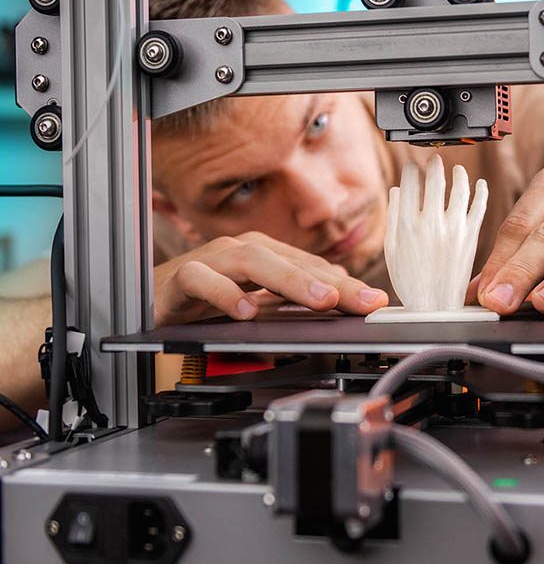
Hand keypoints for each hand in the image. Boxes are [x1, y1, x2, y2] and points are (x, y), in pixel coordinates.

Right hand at [154, 231, 387, 326]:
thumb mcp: (257, 304)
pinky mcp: (182, 278)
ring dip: (291, 280)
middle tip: (361, 301)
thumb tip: (338, 298)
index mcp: (263, 255)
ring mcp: (212, 261)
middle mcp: (241, 252)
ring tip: (321, 301)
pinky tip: (245, 312)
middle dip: (330, 281)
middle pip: (290, 260)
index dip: (345, 284)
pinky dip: (225, 294)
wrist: (149, 300)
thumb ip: (292, 302)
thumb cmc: (204, 299)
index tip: (375, 302)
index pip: (310, 267)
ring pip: (253, 261)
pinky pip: (203, 281)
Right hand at [385, 156, 487, 310]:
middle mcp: (431, 223)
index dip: (411, 170)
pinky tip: (480, 184)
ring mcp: (453, 229)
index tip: (413, 166)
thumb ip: (394, 217)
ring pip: (459, 189)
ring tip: (457, 170)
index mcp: (407, 224)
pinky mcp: (471, 237)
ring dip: (458, 174)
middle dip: (433, 165)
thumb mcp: (392, 249)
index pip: (410, 184)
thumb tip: (396, 191)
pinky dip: (481, 192)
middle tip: (435, 160)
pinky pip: (479, 207)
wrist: (434, 307)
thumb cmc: (410, 281)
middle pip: (434, 181)